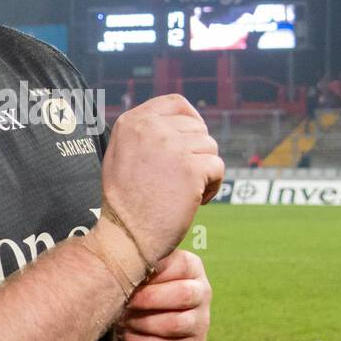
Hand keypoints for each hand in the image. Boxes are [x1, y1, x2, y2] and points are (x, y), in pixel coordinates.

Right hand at [100, 95, 223, 263]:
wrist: (126, 237)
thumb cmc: (126, 203)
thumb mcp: (122, 155)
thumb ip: (145, 134)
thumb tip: (182, 123)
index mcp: (132, 122)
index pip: (176, 103)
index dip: (192, 120)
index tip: (194, 140)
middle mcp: (150, 128)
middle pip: (197, 128)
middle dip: (198, 153)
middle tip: (185, 180)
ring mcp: (171, 147)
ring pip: (210, 148)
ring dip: (205, 171)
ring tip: (187, 193)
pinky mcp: (190, 168)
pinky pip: (217, 168)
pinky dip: (213, 186)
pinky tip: (197, 202)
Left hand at [113, 250, 209, 340]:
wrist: (156, 326)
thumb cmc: (146, 289)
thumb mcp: (147, 272)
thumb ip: (141, 265)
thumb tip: (124, 266)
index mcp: (193, 267)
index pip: (181, 265)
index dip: (153, 272)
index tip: (130, 276)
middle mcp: (202, 293)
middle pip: (183, 294)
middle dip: (148, 299)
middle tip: (125, 302)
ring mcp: (200, 322)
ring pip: (174, 324)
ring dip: (142, 322)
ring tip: (122, 320)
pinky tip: (126, 335)